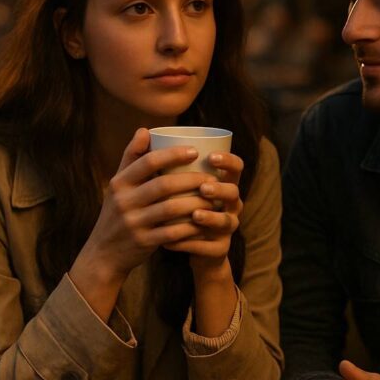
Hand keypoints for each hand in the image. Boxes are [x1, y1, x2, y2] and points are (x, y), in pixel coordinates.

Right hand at [76, 128, 225, 284]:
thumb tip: (145, 130)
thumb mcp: (117, 186)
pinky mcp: (143, 242)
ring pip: (171, 208)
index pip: (148, 161)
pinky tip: (204, 221)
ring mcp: (133, 223)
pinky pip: (172, 232)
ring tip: (213, 199)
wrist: (103, 254)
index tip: (195, 151)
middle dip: (191, 179)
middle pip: (163, 185)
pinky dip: (190, 226)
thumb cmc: (117, 214)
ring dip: (195, 203)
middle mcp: (124, 201)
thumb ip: (131, 158)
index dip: (173, 154)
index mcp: (119, 183)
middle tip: (212, 178)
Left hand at [163, 150, 243, 276]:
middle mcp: (228, 204)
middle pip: (234, 193)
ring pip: (226, 221)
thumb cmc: (177, 207)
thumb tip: (143, 131)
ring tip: (194, 215)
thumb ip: (159, 160)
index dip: (228, 161)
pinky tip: (173, 242)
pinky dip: (191, 244)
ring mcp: (226, 228)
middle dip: (220, 189)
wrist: (187, 246)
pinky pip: (209, 247)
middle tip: (203, 187)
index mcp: (221, 184)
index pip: (236, 167)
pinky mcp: (218, 249)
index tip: (211, 157)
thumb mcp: (171, 184)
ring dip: (210, 218)